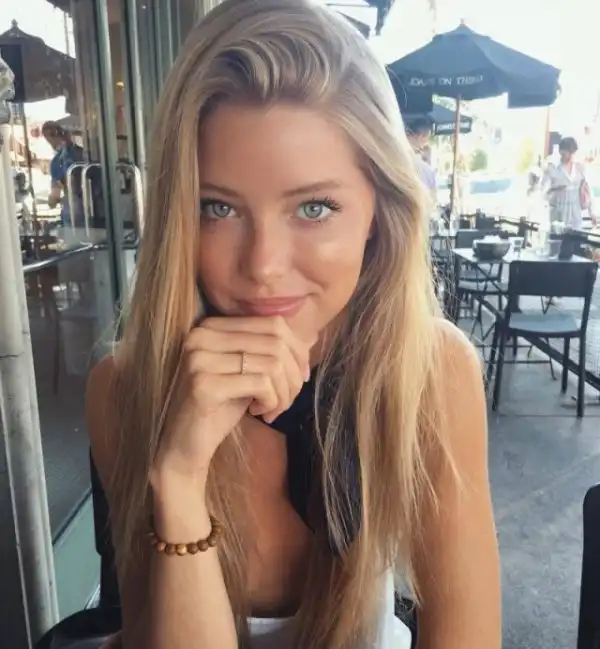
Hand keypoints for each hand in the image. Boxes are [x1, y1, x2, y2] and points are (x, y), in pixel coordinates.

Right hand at [151, 316, 312, 482]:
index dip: (297, 350)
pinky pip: (261, 384)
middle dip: (293, 375)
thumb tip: (310, 341)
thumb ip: (268, 351)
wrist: (183, 446)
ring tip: (274, 409)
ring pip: (272, 364)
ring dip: (284, 393)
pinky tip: (260, 413)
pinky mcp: (204, 385)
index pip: (273, 324)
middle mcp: (201, 336)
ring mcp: (200, 359)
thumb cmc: (220, 407)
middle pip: (276, 343)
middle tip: (288, 400)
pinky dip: (272, 401)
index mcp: (211, 326)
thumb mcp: (245, 371)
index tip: (301, 377)